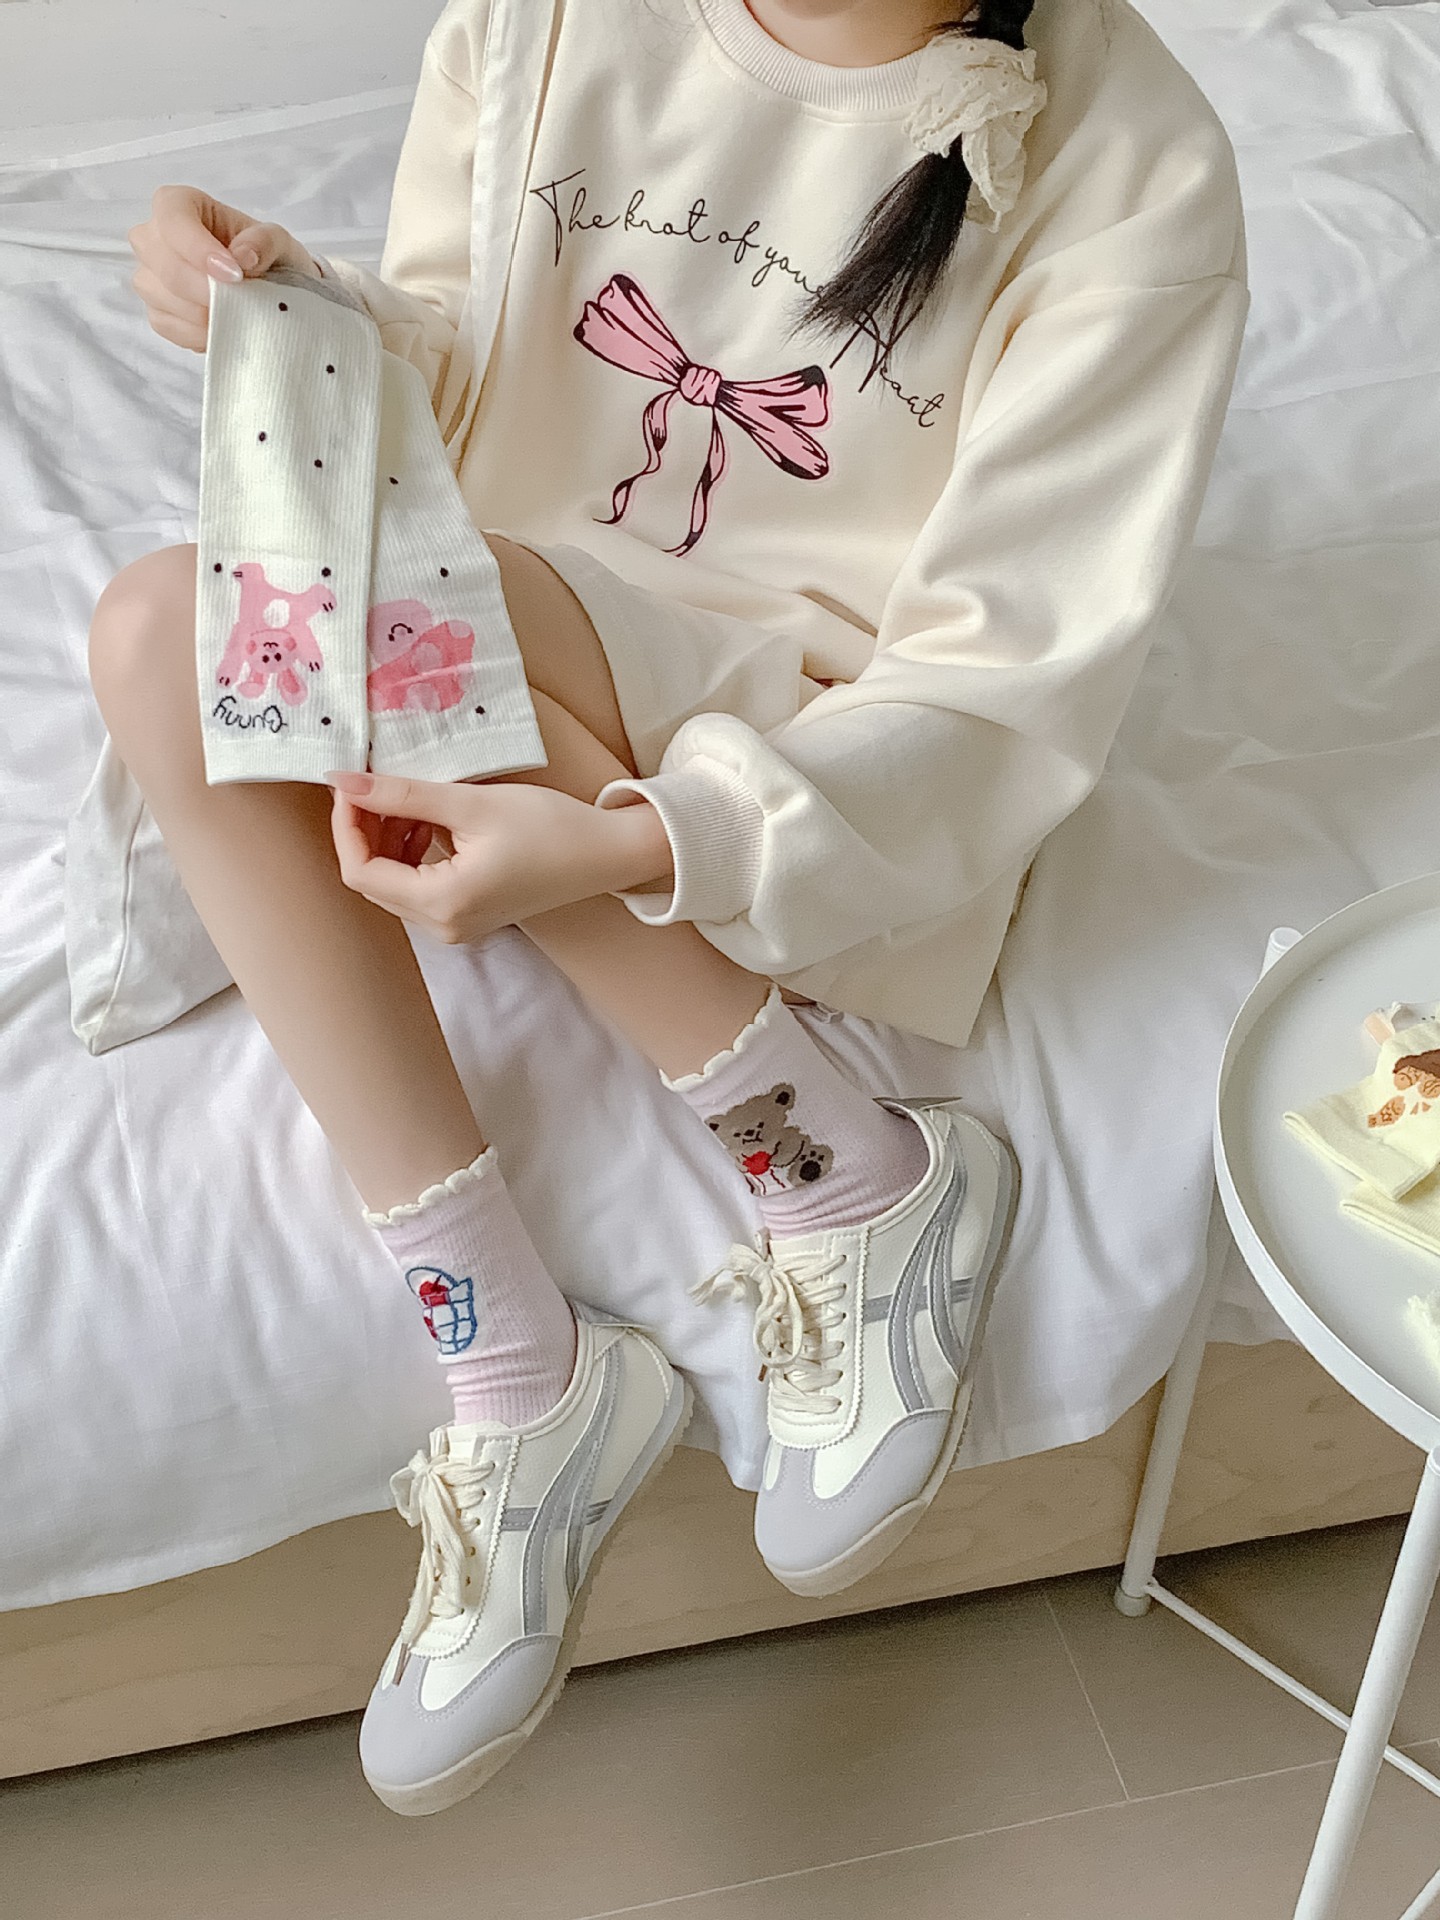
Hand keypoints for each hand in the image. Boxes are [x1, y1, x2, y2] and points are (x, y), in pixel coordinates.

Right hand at [127, 184, 319, 352]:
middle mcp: (154, 236)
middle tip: (240, 302)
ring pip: (161, 296)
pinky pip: (166, 324)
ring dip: (204, 313)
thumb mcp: (278, 241)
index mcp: (179, 204)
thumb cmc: (266, 258)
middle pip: (166, 264)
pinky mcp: (155, 310)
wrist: (270, 292)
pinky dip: (197, 333)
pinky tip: (222, 327)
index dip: (199, 248)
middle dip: (206, 289)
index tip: (234, 275)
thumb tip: (244, 256)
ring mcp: (149, 274)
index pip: (173, 218)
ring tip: (236, 313)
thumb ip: (265, 241)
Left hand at [327, 771, 673, 944]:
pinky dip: (411, 852)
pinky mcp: (467, 916)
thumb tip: (343, 782)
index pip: (361, 871)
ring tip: (406, 798)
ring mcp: (455, 926)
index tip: (350, 784)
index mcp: (443, 903)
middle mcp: (443, 926)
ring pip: (393, 883)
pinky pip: (418, 886)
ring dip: (388, 838)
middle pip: (374, 880)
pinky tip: (426, 821)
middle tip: (373, 783)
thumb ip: (403, 794)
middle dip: (366, 829)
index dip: (346, 826)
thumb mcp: (472, 803)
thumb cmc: (551, 828)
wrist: (607, 854)